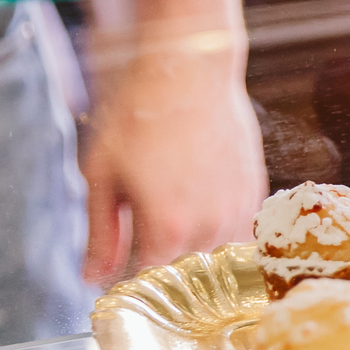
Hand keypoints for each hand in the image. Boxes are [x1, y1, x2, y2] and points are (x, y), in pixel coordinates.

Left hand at [80, 0, 265, 283]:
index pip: (148, 278)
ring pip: (214, 250)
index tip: (121, 259)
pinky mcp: (256, 191)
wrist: (190, 71)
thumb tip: (93, 275)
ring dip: (193, 240)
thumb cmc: (140, 115)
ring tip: (173, 206)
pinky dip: (218, 222)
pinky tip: (199, 195)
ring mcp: (239, 209)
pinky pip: (238, 227)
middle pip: (183, 268)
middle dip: (161, 255)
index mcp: (168, 227)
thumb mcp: (101, 174)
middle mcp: (210, 225)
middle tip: (143, 223)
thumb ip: (99, 233)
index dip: (130, 272)